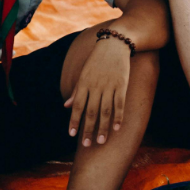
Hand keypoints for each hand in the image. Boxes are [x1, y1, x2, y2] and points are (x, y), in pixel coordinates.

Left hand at [65, 31, 131, 146]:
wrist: (115, 45)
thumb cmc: (97, 60)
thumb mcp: (84, 73)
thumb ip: (76, 91)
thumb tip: (66, 106)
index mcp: (84, 83)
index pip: (77, 106)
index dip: (74, 121)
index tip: (72, 135)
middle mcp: (96, 86)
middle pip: (91, 111)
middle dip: (88, 129)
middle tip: (87, 144)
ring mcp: (109, 86)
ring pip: (105, 111)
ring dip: (103, 127)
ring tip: (101, 141)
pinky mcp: (122, 85)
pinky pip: (120, 104)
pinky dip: (118, 116)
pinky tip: (117, 128)